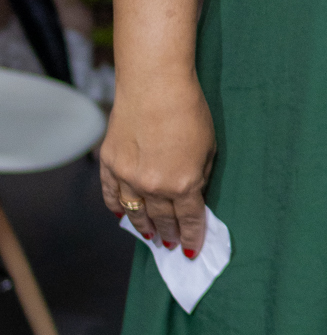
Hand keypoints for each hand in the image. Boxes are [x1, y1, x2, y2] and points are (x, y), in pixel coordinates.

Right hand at [99, 76, 214, 255]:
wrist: (155, 84)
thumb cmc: (190, 111)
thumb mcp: (209, 147)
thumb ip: (200, 175)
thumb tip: (192, 194)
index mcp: (183, 184)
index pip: (189, 219)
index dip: (191, 236)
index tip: (192, 249)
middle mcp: (154, 187)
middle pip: (162, 218)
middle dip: (168, 234)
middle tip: (170, 244)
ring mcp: (128, 176)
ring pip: (134, 212)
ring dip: (143, 226)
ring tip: (149, 235)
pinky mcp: (109, 163)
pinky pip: (111, 194)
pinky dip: (115, 207)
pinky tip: (120, 215)